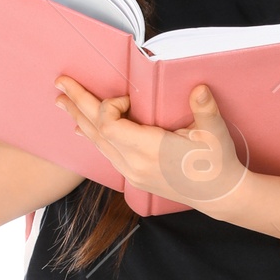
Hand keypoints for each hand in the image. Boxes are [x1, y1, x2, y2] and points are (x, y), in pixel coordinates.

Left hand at [54, 77, 246, 209]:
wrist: (218, 194)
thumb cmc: (217, 161)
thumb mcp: (214, 133)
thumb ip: (205, 109)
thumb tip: (200, 89)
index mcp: (150, 152)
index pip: (109, 126)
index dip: (109, 107)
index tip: (127, 98)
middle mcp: (134, 165)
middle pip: (96, 132)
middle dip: (78, 104)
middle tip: (60, 84)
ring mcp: (131, 173)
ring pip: (97, 144)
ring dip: (79, 119)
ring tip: (63, 102)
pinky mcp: (133, 177)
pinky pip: (104, 154)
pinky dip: (91, 136)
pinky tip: (81, 128)